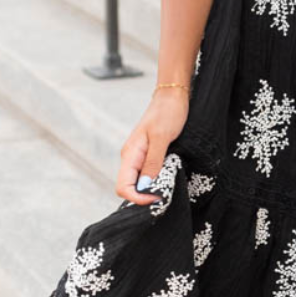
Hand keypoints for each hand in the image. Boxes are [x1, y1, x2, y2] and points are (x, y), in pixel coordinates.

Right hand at [115, 86, 189, 206]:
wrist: (172, 97)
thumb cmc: (167, 113)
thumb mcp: (162, 138)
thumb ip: (153, 163)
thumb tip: (144, 187)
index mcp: (130, 154)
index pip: (123, 186)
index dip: (137, 198)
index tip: (157, 199)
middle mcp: (131, 158)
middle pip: (129, 188)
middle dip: (144, 197)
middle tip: (165, 197)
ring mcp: (139, 157)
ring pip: (139, 183)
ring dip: (151, 190)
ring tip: (168, 189)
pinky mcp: (149, 156)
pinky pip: (148, 175)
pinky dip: (156, 181)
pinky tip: (168, 180)